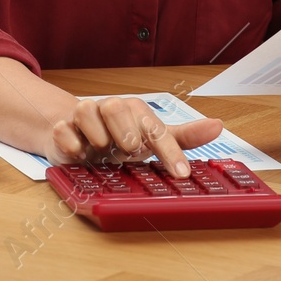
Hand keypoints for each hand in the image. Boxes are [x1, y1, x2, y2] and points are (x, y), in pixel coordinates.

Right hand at [46, 96, 222, 177]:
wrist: (77, 136)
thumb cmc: (119, 138)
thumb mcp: (152, 139)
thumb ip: (183, 137)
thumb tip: (218, 126)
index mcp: (135, 113)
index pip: (156, 129)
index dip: (170, 151)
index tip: (181, 174)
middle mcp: (110, 111)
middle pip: (117, 106)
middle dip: (125, 130)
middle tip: (130, 150)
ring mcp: (84, 118)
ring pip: (87, 110)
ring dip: (98, 134)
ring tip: (104, 150)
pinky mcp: (62, 129)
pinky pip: (64, 129)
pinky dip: (72, 141)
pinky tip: (80, 153)